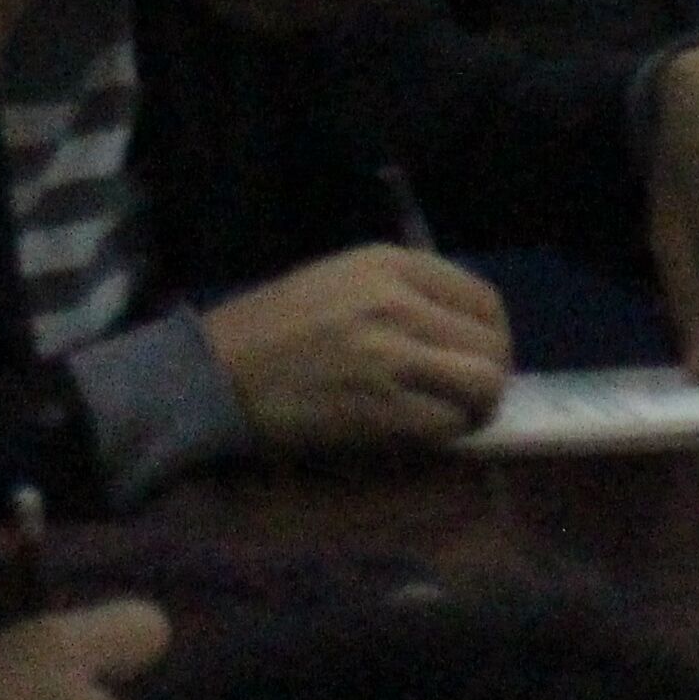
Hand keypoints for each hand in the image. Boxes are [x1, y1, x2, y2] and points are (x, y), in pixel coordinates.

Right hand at [199, 244, 512, 448]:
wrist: (207, 376)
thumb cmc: (268, 331)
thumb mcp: (339, 281)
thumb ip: (402, 294)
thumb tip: (460, 331)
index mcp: (390, 264)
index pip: (483, 300)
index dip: (492, 336)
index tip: (478, 359)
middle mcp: (397, 302)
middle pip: (490, 344)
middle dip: (489, 377)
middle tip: (467, 400)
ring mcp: (388, 354)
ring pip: (481, 383)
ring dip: (475, 409)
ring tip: (451, 419)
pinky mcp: (374, 406)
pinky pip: (443, 422)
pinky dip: (444, 434)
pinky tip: (420, 435)